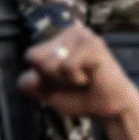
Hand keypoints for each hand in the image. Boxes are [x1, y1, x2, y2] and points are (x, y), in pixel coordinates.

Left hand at [18, 23, 138, 118]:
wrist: (109, 108)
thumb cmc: (81, 96)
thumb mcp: (47, 91)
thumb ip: (29, 83)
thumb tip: (30, 75)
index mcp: (59, 38)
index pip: (30, 55)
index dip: (41, 76)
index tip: (62, 80)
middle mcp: (71, 31)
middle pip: (36, 58)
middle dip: (51, 78)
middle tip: (74, 80)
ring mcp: (83, 35)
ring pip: (50, 62)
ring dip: (64, 80)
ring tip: (82, 79)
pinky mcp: (93, 45)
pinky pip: (67, 66)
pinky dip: (76, 79)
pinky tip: (90, 78)